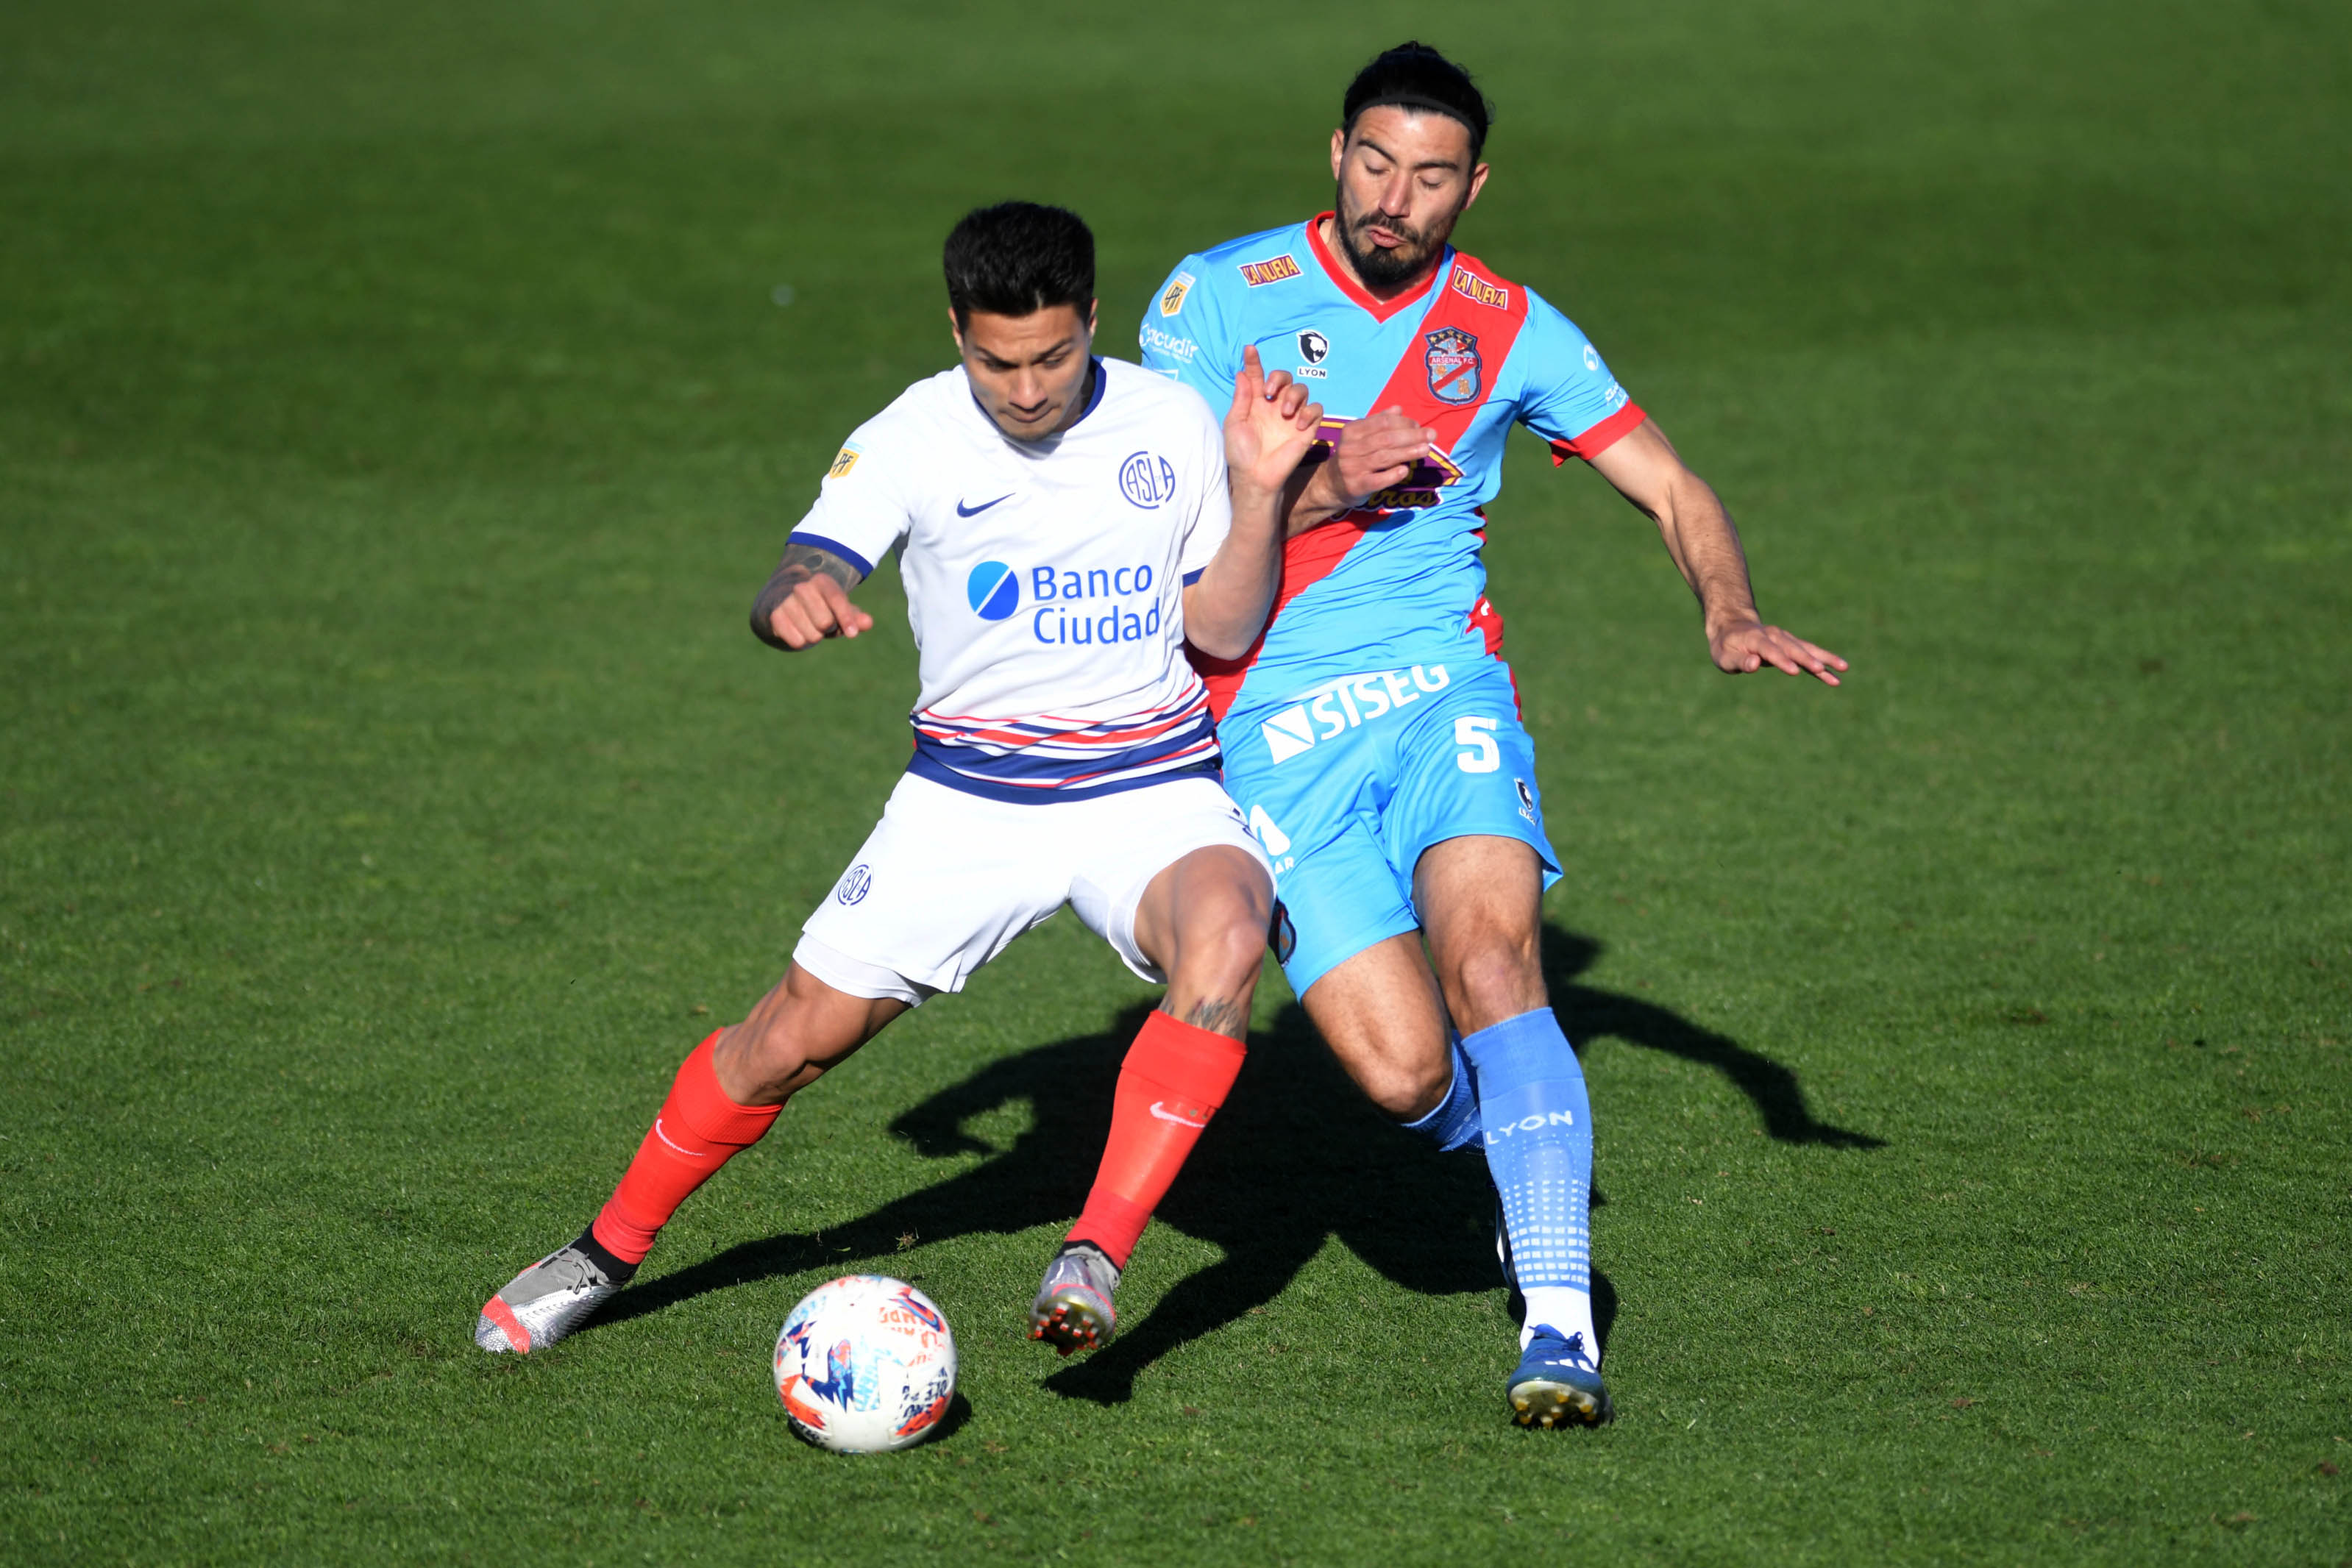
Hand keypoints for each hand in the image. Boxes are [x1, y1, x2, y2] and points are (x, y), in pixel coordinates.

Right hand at [767, 573, 873, 648]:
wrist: (783, 602)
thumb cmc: (820, 607)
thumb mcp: (839, 610)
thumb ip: (855, 617)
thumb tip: (868, 623)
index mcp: (822, 581)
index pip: (836, 599)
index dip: (846, 618)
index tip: (852, 634)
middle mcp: (802, 587)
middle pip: (825, 622)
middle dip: (828, 629)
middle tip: (823, 623)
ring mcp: (786, 601)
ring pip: (812, 635)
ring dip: (815, 637)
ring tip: (809, 626)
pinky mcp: (774, 616)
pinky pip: (797, 642)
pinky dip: (801, 642)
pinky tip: (797, 630)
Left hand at [1224, 344, 1322, 495]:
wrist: (1255, 476)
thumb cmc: (1241, 453)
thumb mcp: (1235, 423)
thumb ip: (1241, 398)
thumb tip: (1242, 373)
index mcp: (1256, 402)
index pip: (1257, 376)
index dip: (1254, 361)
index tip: (1249, 349)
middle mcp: (1275, 405)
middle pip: (1284, 378)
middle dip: (1279, 378)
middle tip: (1270, 392)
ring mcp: (1292, 416)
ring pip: (1302, 389)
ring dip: (1294, 395)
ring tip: (1285, 413)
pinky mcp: (1307, 428)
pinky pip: (1316, 409)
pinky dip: (1310, 411)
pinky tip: (1298, 424)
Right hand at [1325, 405, 1433, 505]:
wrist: (1332, 485)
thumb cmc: (1353, 456)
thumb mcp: (1361, 436)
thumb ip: (1379, 422)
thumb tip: (1399, 409)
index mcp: (1352, 431)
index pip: (1382, 423)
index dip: (1403, 423)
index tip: (1419, 425)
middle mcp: (1350, 448)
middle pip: (1385, 439)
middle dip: (1411, 436)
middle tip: (1431, 435)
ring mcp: (1352, 467)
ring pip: (1384, 457)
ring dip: (1407, 452)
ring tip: (1426, 449)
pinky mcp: (1356, 486)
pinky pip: (1377, 480)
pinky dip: (1392, 475)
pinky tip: (1405, 470)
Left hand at [1710, 620, 1847, 685]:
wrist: (1733, 628)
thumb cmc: (1726, 647)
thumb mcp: (1724, 657)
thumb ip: (1739, 661)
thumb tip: (1754, 664)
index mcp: (1756, 638)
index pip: (1770, 650)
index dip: (1782, 661)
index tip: (1794, 671)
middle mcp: (1774, 636)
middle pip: (1793, 648)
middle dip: (1808, 659)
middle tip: (1822, 670)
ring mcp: (1785, 639)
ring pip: (1807, 649)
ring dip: (1824, 658)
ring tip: (1843, 668)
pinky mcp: (1791, 645)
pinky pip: (1809, 654)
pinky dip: (1823, 663)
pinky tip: (1837, 675)